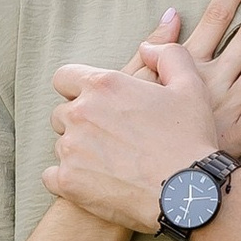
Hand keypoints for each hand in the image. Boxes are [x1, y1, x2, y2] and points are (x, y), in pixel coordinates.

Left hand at [44, 32, 231, 235]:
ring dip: (78, 151)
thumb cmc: (190, 138)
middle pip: (62, 113)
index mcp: (103, 86)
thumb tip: (146, 47)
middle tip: (110, 137)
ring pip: (61, 145)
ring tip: (110, 162)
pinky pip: (51, 176)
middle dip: (80, 122)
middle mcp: (80, 113)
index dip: (77, 88)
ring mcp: (70, 149)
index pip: (64, 77)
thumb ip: (167, 55)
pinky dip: (67, 179)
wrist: (187, 193)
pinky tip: (92, 182)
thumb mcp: (190, 85)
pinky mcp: (67, 182)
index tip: (94, 102)